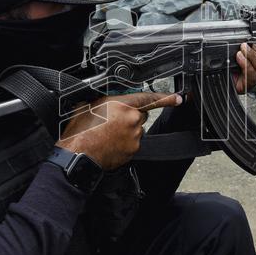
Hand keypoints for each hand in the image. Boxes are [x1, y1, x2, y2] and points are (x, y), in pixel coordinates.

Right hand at [56, 92, 181, 170]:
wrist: (77, 155)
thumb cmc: (80, 131)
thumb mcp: (88, 105)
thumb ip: (105, 100)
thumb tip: (108, 100)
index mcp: (122, 104)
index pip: (149, 98)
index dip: (166, 98)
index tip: (178, 99)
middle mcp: (132, 119)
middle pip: (140, 115)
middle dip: (130, 116)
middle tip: (111, 121)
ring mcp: (134, 137)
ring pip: (136, 130)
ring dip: (126, 130)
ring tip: (107, 134)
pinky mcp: (133, 151)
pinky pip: (132, 143)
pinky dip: (124, 143)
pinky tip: (110, 143)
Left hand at [233, 43, 255, 93]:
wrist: (217, 70)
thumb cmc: (231, 59)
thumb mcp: (244, 48)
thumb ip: (255, 45)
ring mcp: (254, 81)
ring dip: (253, 56)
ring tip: (244, 48)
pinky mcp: (245, 86)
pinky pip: (251, 75)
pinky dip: (246, 64)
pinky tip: (240, 57)